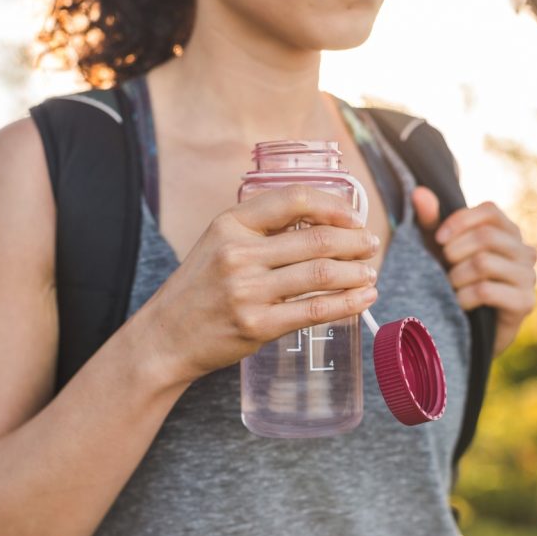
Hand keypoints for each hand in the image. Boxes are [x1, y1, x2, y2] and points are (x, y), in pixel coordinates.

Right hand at [144, 185, 379, 382]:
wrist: (165, 336)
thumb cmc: (199, 288)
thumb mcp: (219, 243)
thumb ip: (262, 230)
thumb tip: (324, 222)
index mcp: (230, 223)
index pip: (294, 199)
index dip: (334, 206)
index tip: (354, 217)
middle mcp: (238, 253)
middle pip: (316, 239)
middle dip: (355, 241)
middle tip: (370, 246)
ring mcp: (248, 291)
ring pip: (322, 274)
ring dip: (356, 273)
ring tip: (370, 273)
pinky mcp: (258, 325)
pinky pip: (316, 311)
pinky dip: (348, 303)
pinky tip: (363, 298)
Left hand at [412, 187, 536, 356]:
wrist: (467, 332)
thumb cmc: (454, 284)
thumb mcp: (439, 251)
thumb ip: (431, 222)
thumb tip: (419, 192)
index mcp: (509, 233)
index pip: (490, 211)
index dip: (460, 221)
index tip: (438, 240)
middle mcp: (525, 251)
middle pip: (486, 237)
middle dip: (454, 253)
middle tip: (443, 269)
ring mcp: (528, 277)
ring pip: (484, 263)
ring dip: (456, 277)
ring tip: (449, 288)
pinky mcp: (525, 303)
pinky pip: (487, 291)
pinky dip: (463, 297)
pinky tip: (458, 304)